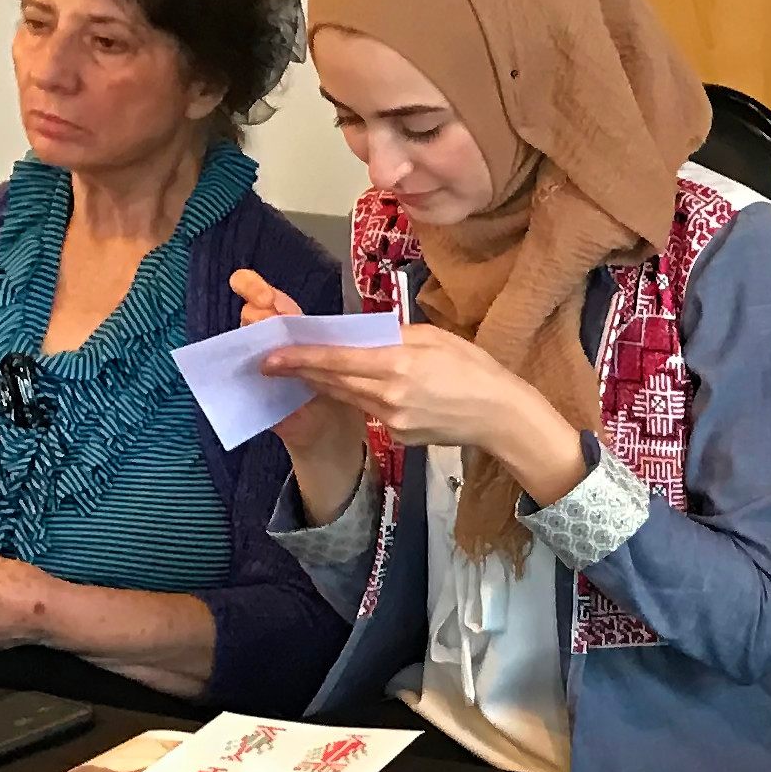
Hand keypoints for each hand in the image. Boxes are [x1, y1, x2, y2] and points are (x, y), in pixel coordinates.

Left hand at [274, 322, 586, 501]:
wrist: (500, 416)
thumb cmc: (475, 368)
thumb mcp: (435, 338)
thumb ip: (394, 336)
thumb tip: (363, 335)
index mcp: (397, 364)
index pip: (335, 359)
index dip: (299, 357)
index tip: (270, 354)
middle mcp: (388, 395)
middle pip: (332, 381)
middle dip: (300, 371)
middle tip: (270, 362)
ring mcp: (392, 420)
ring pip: (345, 397)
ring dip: (322, 384)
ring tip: (299, 372)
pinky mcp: (397, 436)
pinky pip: (367, 411)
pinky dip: (355, 397)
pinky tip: (350, 388)